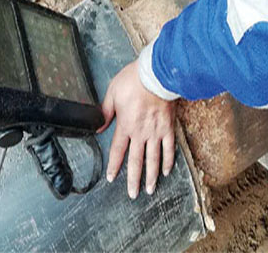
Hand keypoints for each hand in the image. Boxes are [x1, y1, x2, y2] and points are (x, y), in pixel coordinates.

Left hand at [98, 60, 174, 198]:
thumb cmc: (134, 81)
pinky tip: (166, 171)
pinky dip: (168, 161)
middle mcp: (141, 133)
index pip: (118, 151)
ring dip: (151, 176)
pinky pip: (169, 148)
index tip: (112, 178)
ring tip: (150, 189)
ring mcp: (156, 132)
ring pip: (153, 159)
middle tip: (133, 194)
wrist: (157, 74)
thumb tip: (98, 126)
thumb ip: (105, 112)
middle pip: (136, 161)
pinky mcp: (168, 127)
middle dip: (133, 179)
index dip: (114, 166)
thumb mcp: (112, 93)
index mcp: (126, 125)